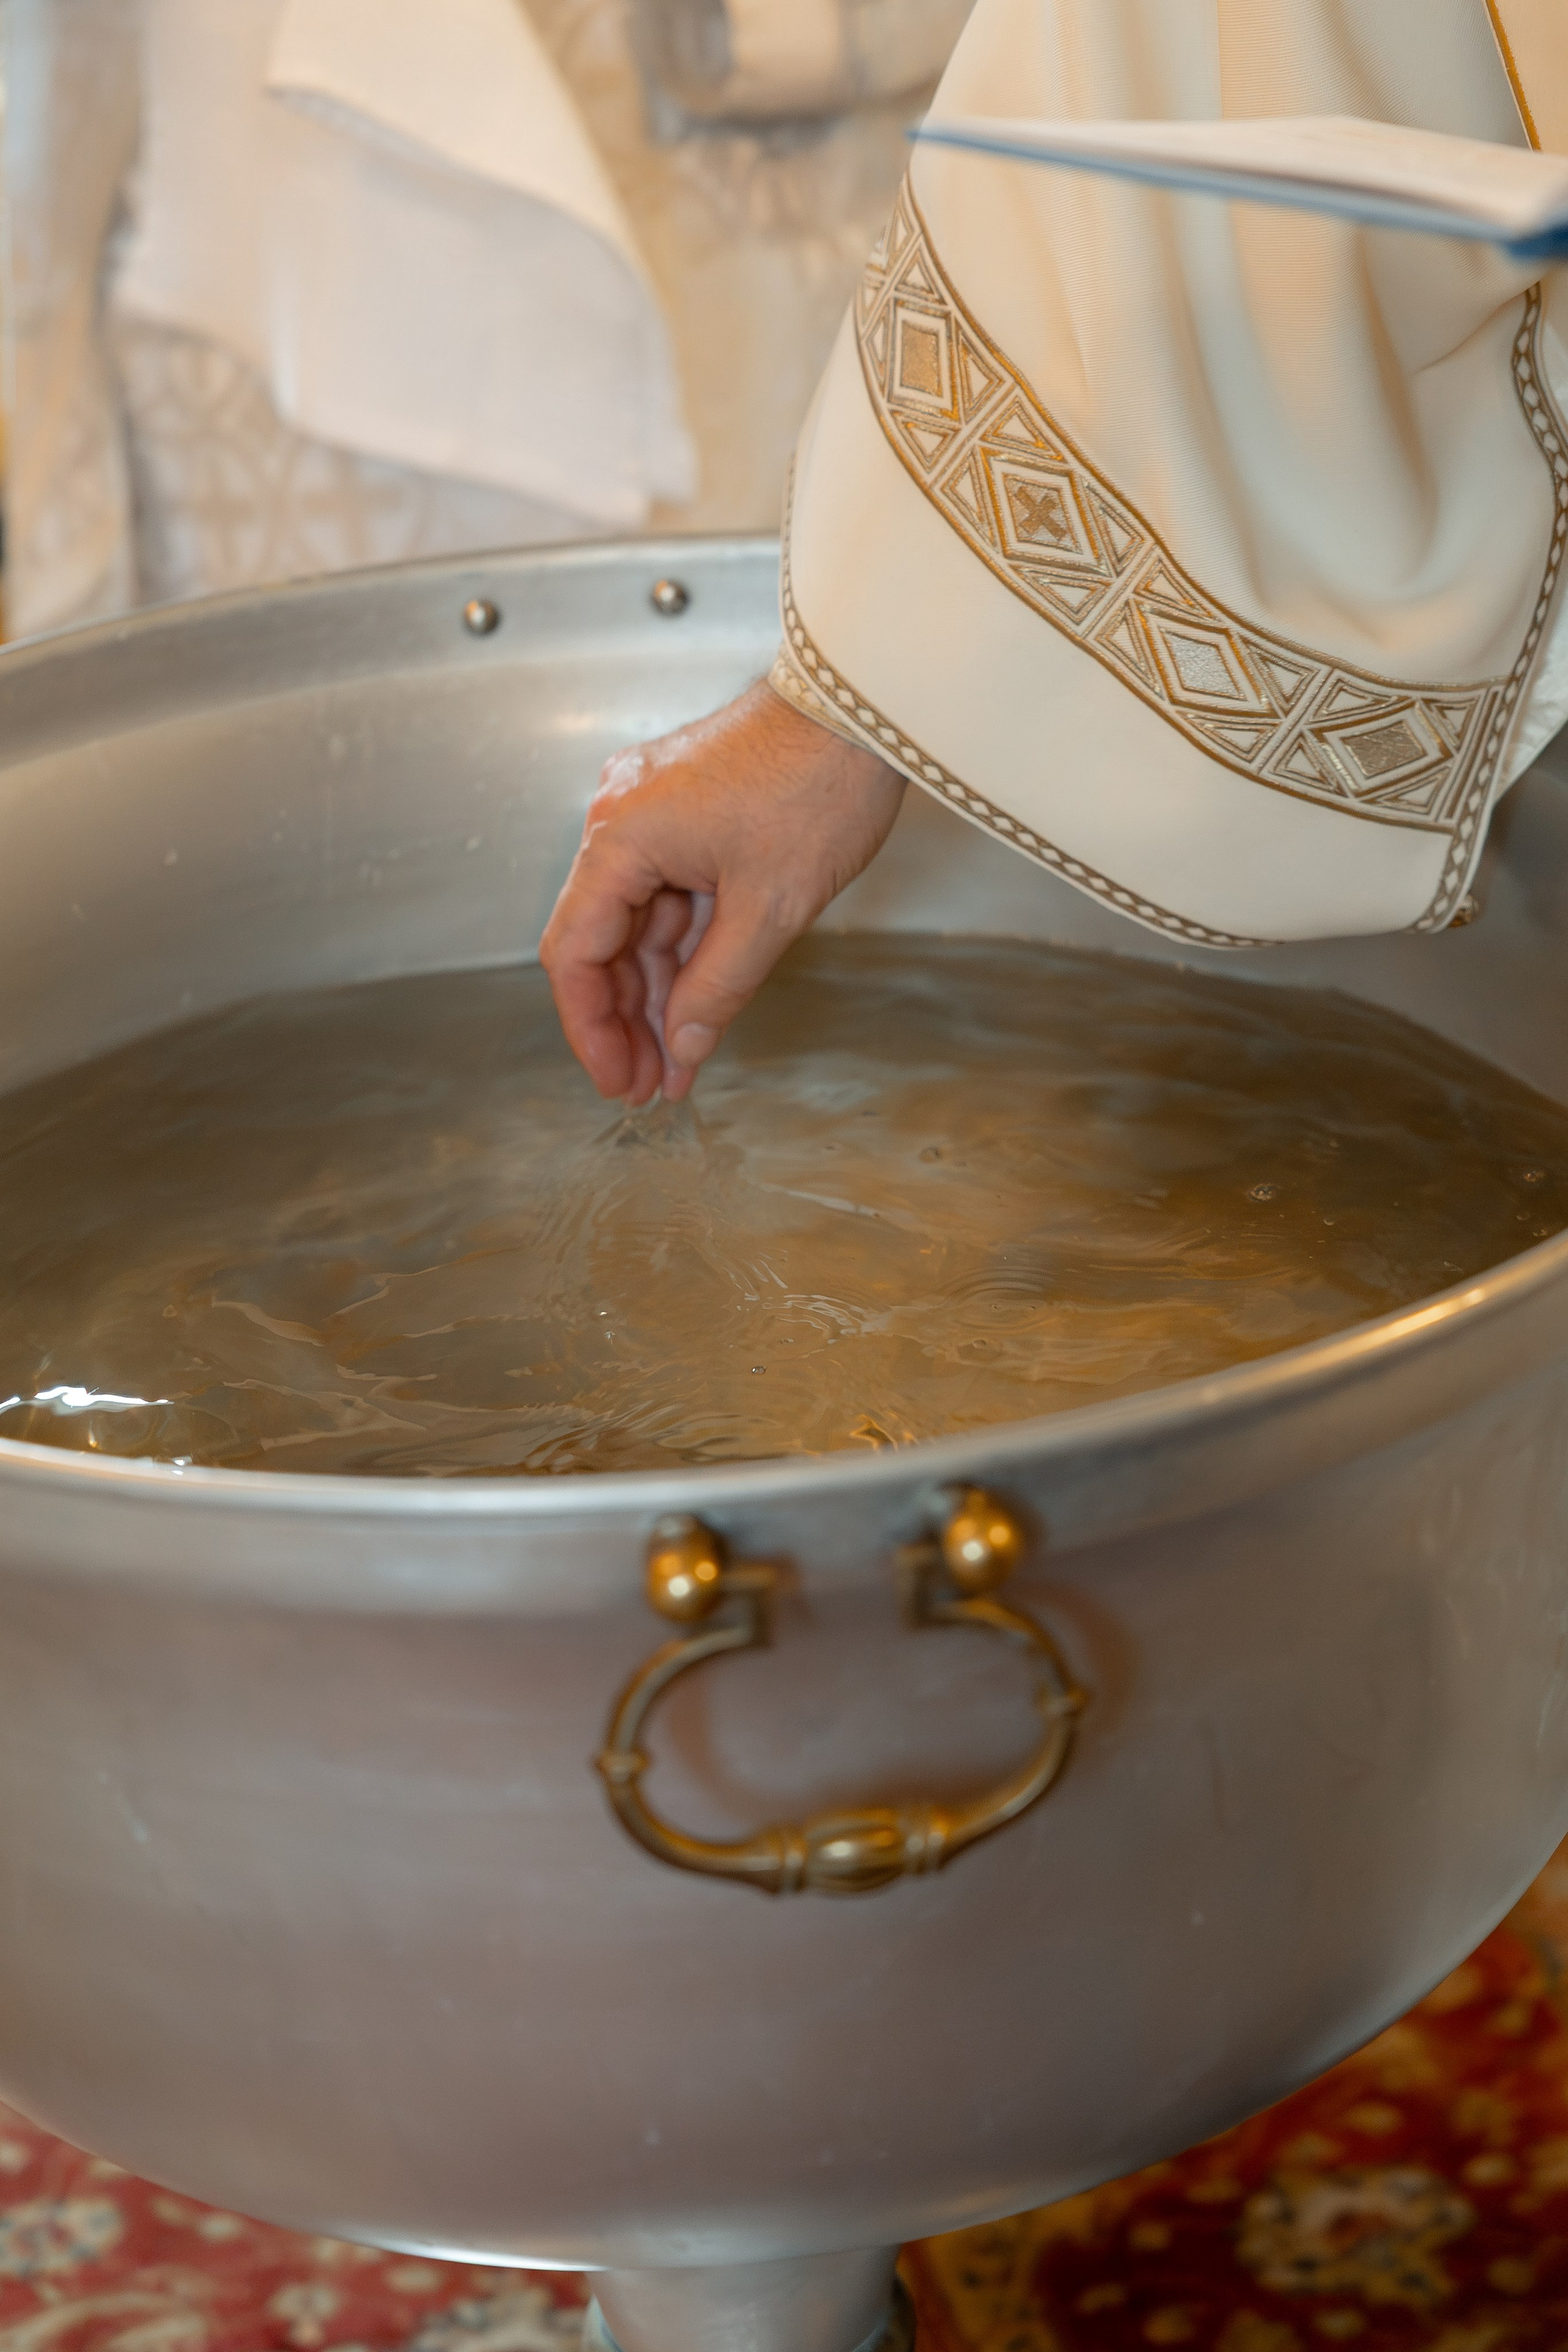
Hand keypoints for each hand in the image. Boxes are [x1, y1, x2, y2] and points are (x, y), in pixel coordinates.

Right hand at [541, 680, 904, 1103]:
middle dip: (624, 1020)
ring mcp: (654, 815)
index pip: (574, 953)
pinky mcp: (688, 814)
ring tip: (675, 1062)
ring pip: (638, 926)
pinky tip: (693, 1006)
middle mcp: (621, 821)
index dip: (590, 1028)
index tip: (615, 1079)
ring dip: (656, 994)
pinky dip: (682, 953)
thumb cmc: (818, 782)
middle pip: (600, 943)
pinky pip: (669, 898)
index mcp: (620, 837)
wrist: (864, 705)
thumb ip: (718, 986)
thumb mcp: (770, 907)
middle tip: (646, 1085)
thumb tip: (683, 1045)